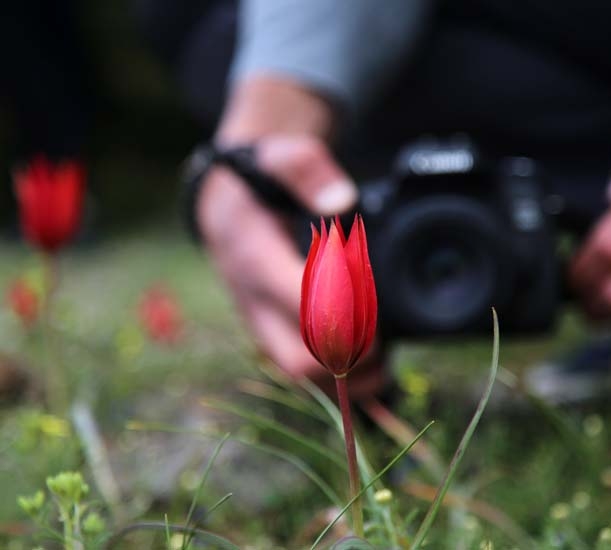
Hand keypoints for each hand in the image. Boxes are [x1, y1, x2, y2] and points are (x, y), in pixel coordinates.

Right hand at [199, 135, 359, 380]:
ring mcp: (259, 320)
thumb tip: (341, 201)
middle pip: (297, 358)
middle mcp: (253, 300)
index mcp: (256, 259)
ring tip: (383, 364)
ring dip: (342, 376)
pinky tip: (366, 366)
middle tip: (384, 346)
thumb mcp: (279, 157)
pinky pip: (297, 367)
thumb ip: (307, 171)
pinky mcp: (269, 329)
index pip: (300, 305)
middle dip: (346, 361)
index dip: (342, 318)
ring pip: (297, 372)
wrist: (224, 205)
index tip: (376, 318)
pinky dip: (331, 374)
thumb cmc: (258, 180)